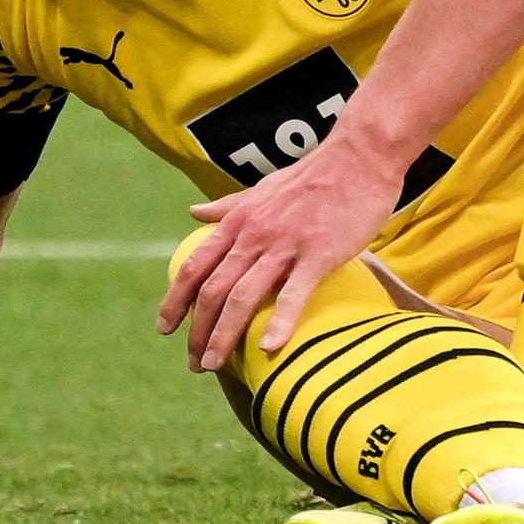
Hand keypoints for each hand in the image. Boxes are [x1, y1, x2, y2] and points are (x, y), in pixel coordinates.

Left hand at [158, 133, 405, 367]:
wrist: (358, 158)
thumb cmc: (313, 176)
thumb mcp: (261, 189)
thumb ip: (227, 206)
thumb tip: (193, 212)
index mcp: (239, 221)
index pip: (195, 267)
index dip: (175, 300)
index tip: (164, 329)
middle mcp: (254, 235)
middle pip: (213, 290)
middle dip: (198, 331)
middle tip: (194, 363)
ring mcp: (285, 245)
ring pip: (243, 296)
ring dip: (223, 335)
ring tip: (214, 365)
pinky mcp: (318, 253)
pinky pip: (294, 293)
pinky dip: (280, 322)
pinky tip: (269, 348)